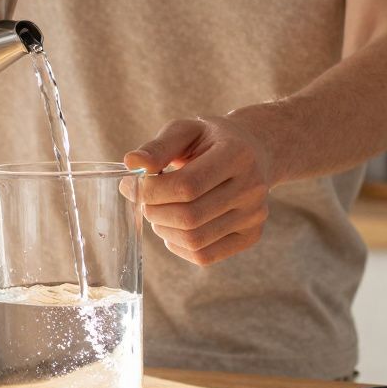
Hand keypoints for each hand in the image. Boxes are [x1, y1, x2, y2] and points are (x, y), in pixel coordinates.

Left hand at [123, 114, 272, 265]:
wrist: (253, 151)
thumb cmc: (211, 140)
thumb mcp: (185, 131)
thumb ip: (158, 147)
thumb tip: (131, 163)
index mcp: (237, 155)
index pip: (186, 186)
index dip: (152, 191)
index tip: (135, 185)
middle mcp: (253, 188)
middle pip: (189, 217)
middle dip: (154, 211)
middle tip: (145, 200)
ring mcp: (255, 215)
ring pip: (195, 240)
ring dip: (164, 230)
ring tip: (159, 211)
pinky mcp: (252, 236)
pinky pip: (205, 256)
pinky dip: (179, 246)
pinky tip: (174, 227)